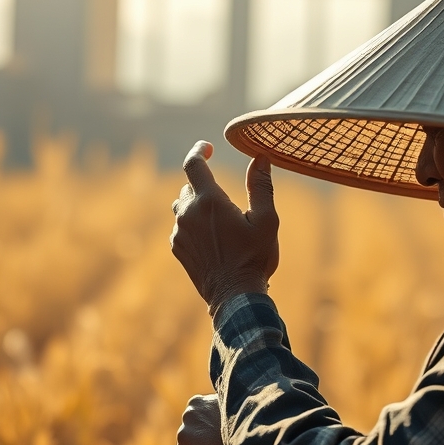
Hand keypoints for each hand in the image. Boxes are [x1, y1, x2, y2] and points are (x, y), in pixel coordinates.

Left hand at [170, 141, 278, 309]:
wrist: (235, 297)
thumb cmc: (254, 257)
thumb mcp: (266, 220)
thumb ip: (261, 186)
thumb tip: (261, 157)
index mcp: (209, 201)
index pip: (193, 164)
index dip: (199, 150)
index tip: (208, 147)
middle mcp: (188, 213)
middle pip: (188, 186)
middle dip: (204, 185)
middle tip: (226, 199)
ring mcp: (179, 232)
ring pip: (182, 206)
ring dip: (196, 205)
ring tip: (219, 219)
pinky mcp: (177, 248)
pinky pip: (181, 227)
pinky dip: (193, 225)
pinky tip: (213, 240)